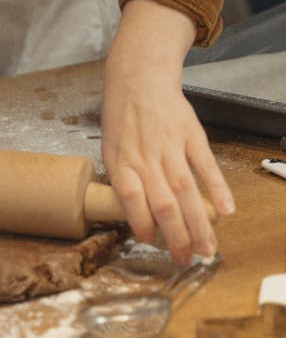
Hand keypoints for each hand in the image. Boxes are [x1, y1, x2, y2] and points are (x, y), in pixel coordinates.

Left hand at [102, 0, 234, 262]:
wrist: (139, 78)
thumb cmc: (123, 119)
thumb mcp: (111, 149)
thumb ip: (123, 180)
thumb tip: (137, 218)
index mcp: (121, 161)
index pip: (130, 199)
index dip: (141, 224)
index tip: (151, 243)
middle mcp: (146, 156)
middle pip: (162, 203)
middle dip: (176, 237)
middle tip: (185, 259)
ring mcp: (170, 145)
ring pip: (186, 191)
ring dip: (198, 223)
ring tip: (207, 248)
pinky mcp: (191, 135)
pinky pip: (206, 165)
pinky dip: (217, 188)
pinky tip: (227, 210)